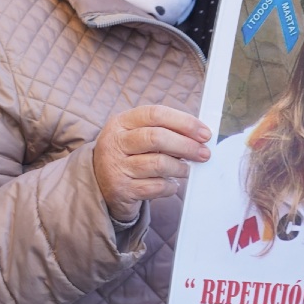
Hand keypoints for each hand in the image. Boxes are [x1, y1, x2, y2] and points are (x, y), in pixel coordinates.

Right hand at [92, 105, 211, 222]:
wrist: (99, 184)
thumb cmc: (128, 155)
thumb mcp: (135, 135)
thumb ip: (162, 131)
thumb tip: (199, 136)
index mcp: (120, 122)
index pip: (155, 114)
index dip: (184, 122)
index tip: (204, 133)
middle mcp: (115, 142)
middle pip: (157, 137)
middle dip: (186, 145)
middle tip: (204, 153)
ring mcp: (116, 166)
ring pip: (159, 164)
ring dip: (180, 168)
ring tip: (185, 169)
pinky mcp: (122, 190)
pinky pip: (156, 187)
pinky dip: (170, 186)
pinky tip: (170, 183)